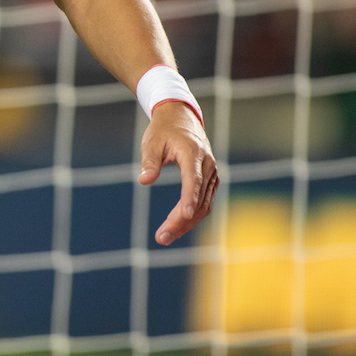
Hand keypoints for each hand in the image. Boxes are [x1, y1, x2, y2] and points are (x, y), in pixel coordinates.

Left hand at [138, 101, 218, 245]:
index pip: (193, 179)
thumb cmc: (163, 130)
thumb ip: (149, 162)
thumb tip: (143, 181)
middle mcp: (207, 165)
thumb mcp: (151, 142)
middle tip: (162, 237)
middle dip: (181, 221)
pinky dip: (193, 216)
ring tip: (165, 236)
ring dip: (186, 223)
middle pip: (198, 198)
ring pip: (204, 205)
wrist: (182, 117)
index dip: (189, 198)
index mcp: (192, 153)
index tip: (183, 215)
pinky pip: (205, 202)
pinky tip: (177, 226)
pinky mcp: (211, 180)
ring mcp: (212, 173)